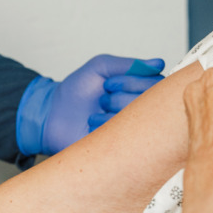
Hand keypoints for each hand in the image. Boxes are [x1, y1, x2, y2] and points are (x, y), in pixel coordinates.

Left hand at [17, 54, 165, 156]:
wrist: (54, 115)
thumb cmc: (78, 90)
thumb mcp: (100, 67)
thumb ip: (128, 64)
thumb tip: (159, 63)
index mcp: (140, 91)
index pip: (157, 85)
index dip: (132, 83)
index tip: (108, 83)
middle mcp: (142, 111)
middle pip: (150, 104)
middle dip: (120, 98)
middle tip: (102, 98)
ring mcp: (133, 131)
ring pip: (139, 121)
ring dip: (112, 113)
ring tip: (95, 113)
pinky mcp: (123, 148)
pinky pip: (126, 138)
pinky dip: (105, 128)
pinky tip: (93, 127)